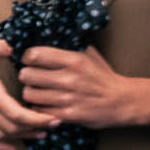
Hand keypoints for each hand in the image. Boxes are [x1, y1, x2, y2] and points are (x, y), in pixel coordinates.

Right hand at [0, 36, 48, 149]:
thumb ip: (7, 47)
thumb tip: (24, 50)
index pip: (16, 114)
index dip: (37, 120)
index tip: (53, 118)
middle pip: (12, 128)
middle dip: (35, 129)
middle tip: (53, 125)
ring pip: (1, 136)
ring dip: (22, 137)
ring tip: (40, 133)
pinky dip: (1, 147)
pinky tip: (14, 149)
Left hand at [18, 47, 149, 129]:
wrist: (122, 101)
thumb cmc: (103, 76)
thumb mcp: (90, 55)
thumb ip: (70, 45)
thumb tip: (48, 34)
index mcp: (74, 60)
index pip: (34, 54)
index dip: (27, 57)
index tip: (30, 60)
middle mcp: (69, 78)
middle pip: (27, 75)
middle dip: (26, 75)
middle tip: (32, 77)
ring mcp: (68, 98)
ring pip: (29, 94)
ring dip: (31, 92)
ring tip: (38, 91)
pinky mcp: (67, 115)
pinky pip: (38, 110)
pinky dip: (39, 107)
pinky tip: (46, 104)